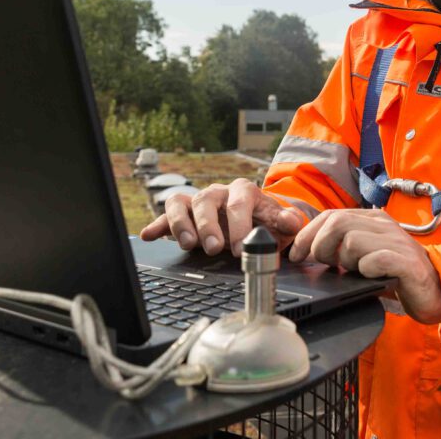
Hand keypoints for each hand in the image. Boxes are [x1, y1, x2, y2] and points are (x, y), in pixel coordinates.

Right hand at [139, 178, 303, 255]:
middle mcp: (218, 193)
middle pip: (206, 200)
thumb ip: (286, 222)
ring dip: (182, 224)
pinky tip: (149, 235)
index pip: (239, 202)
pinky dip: (158, 224)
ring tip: (188, 245)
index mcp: (243, 191)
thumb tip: (291, 222)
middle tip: (214, 248)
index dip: (239, 224)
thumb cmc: (265, 221)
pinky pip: (166, 214)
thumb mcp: (279, 222)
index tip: (240, 248)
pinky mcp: (183, 213)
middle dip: (208, 225)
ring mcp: (198, 202)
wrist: (253, 218)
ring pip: (182, 203)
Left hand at [288, 209, 440, 323]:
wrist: (437, 291)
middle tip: (326, 264)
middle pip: (338, 222)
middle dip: (321, 245)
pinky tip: (371, 277)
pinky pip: (374, 260)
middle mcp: (383, 225)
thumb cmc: (397, 275)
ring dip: (346, 262)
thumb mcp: (366, 255)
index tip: (296, 253)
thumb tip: (309, 251)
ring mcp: (395, 241)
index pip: (331, 214)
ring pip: (352, 241)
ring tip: (356, 273)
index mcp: (372, 219)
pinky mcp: (405, 261)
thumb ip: (343, 247)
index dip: (308, 233)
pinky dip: (366, 270)